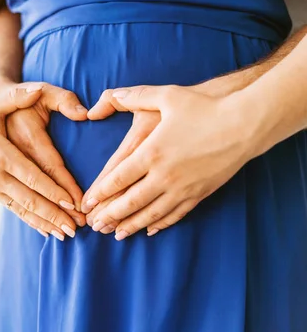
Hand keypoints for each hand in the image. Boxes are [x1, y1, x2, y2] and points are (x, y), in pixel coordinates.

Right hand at [0, 82, 86, 239]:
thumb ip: (16, 96)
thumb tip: (37, 90)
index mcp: (1, 154)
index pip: (31, 175)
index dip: (51, 190)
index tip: (71, 202)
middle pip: (30, 198)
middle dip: (54, 214)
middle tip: (77, 227)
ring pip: (24, 209)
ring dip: (46, 223)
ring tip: (67, 235)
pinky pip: (17, 211)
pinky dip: (33, 222)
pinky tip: (49, 232)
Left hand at [82, 85, 254, 239]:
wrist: (245, 124)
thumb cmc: (205, 107)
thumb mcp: (166, 96)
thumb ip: (135, 96)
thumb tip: (110, 97)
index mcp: (151, 152)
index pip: (118, 178)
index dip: (100, 193)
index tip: (87, 203)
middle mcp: (164, 175)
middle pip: (130, 201)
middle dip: (110, 215)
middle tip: (95, 225)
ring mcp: (183, 187)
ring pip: (151, 213)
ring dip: (131, 225)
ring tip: (116, 235)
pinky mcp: (200, 193)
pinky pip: (176, 214)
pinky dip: (160, 223)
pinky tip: (150, 229)